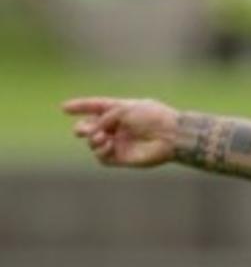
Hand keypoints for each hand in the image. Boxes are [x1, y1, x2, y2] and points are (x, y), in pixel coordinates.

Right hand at [62, 96, 179, 168]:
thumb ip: (105, 116)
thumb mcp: (124, 109)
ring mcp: (120, 143)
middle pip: (90, 128)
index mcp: (119, 111)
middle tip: (83, 130)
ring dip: (92, 140)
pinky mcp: (123, 159)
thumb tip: (93, 129)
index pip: (95, 107)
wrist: (170, 135)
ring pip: (93, 144)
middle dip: (82, 128)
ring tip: (102, 137)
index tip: (64, 108)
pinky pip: (102, 158)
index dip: (79, 107)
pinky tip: (107, 145)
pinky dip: (100, 152)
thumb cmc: (151, 116)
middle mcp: (117, 127)